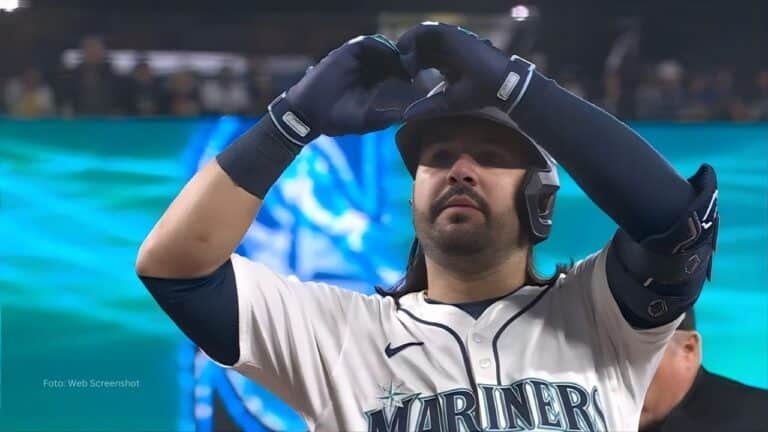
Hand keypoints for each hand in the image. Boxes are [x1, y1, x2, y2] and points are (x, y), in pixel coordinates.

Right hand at [269, 34, 411, 145]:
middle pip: (396, 57)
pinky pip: (369, 43)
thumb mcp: (366, 121)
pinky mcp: (347, 52)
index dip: (411, 75)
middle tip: (419, 68)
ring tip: (406, 64)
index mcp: (377, 83)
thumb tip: (406, 117)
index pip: (400, 72)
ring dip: (396, 53)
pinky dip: (381, 47)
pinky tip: (390, 58)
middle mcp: (370, 69)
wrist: (310, 113)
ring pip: (385, 48)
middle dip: (408, 61)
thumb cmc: (336, 119)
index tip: (421, 82)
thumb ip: (385, 119)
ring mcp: (359, 60)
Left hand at [397, 22, 535, 117]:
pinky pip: (425, 31)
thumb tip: (406, 116)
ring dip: (406, 47)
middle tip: (395, 70)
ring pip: (419, 39)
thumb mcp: (447, 102)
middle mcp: (446, 51)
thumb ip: (428, 107)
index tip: (401, 78)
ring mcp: (447, 41)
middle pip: (418, 49)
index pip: (421, 62)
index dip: (409, 68)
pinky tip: (405, 52)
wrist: (499, 84)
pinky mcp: (449, 34)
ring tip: (400, 62)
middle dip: (404, 58)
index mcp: (446, 64)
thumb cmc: (477, 94)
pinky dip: (412, 38)